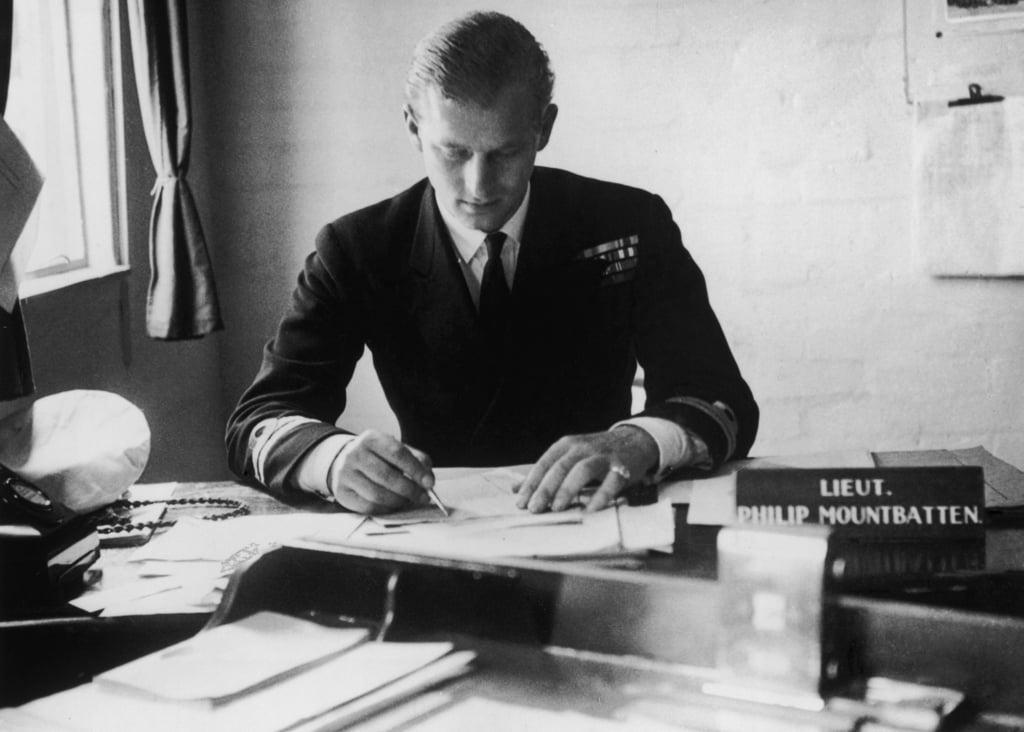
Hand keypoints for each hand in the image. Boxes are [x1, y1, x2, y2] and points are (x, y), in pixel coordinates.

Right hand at [326, 430, 434, 513]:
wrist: (344, 461)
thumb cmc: (377, 456)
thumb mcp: (395, 449)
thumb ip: (416, 459)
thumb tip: (428, 479)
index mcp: (371, 439)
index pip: (397, 453)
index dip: (416, 470)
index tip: (429, 482)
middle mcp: (355, 454)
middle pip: (387, 476)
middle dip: (410, 490)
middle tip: (423, 497)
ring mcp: (345, 474)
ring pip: (377, 495)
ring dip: (399, 501)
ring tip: (409, 500)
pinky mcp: (341, 492)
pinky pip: (368, 507)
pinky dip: (385, 509)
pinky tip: (393, 505)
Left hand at [516, 426, 658, 512]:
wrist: (634, 440)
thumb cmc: (596, 453)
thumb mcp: (569, 457)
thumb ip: (545, 473)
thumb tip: (515, 490)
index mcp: (567, 445)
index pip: (545, 463)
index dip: (531, 483)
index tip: (520, 502)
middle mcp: (583, 448)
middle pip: (560, 467)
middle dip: (545, 489)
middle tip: (534, 508)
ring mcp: (603, 456)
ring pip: (582, 470)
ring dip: (568, 489)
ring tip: (556, 508)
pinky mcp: (622, 467)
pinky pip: (611, 482)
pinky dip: (601, 496)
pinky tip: (591, 509)